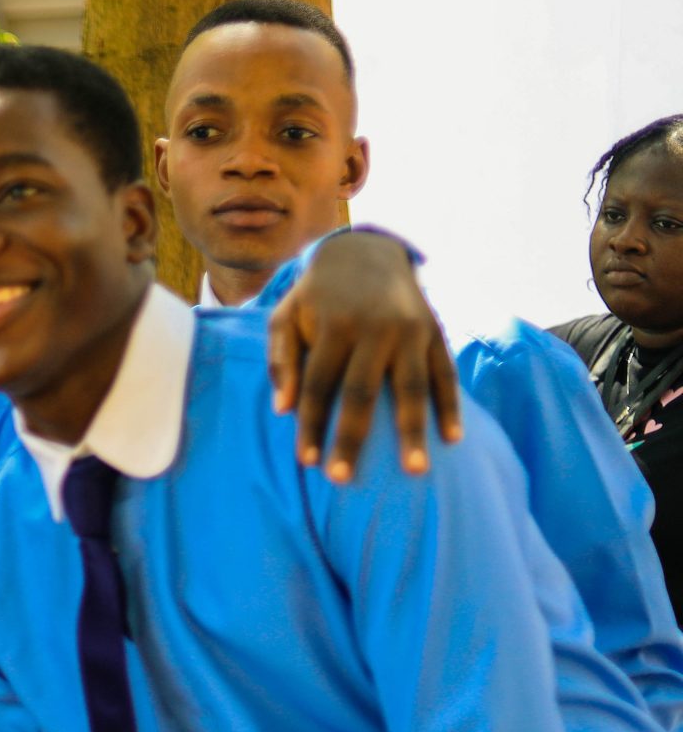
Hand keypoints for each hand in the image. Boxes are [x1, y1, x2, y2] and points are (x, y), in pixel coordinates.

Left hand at [269, 229, 459, 481]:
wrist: (365, 252)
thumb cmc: (316, 296)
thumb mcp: (286, 316)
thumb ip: (280, 359)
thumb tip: (283, 409)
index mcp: (335, 326)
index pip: (318, 385)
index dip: (311, 425)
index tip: (306, 462)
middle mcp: (376, 329)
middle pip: (362, 393)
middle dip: (352, 438)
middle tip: (343, 479)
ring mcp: (411, 330)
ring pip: (412, 388)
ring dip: (413, 431)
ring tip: (415, 471)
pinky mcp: (436, 331)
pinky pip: (445, 374)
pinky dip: (451, 406)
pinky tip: (453, 439)